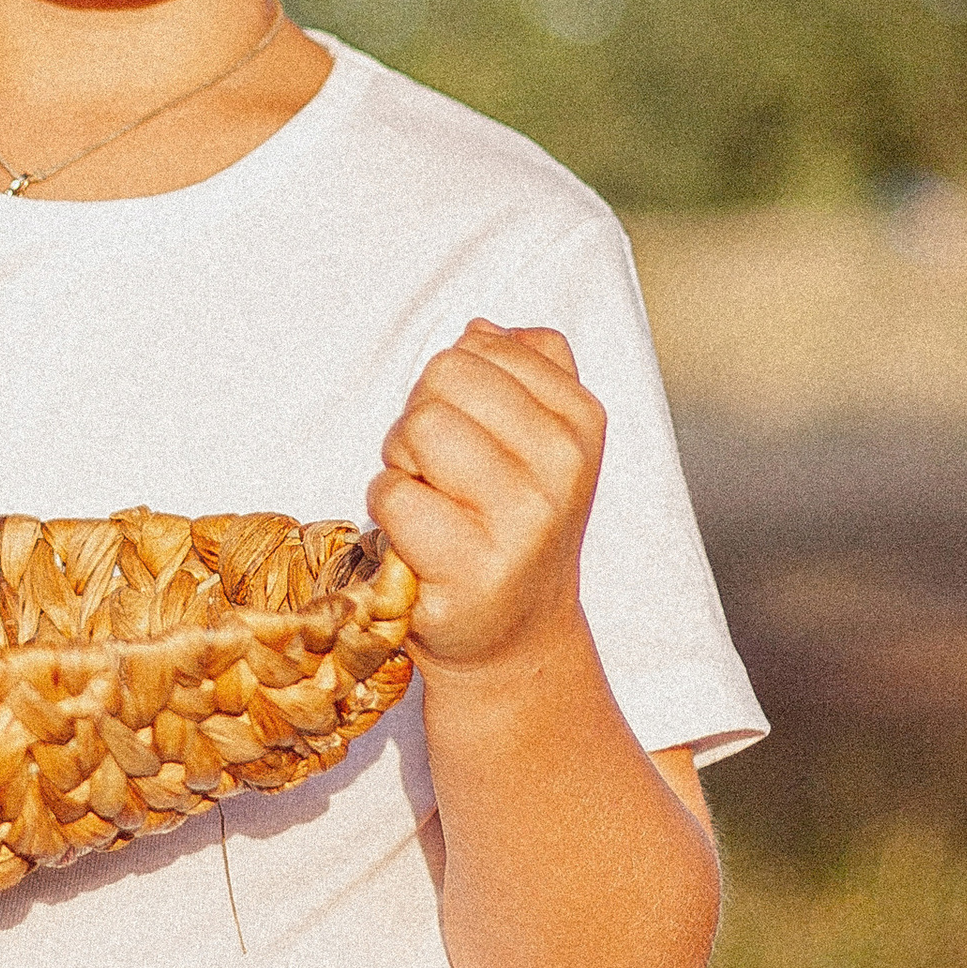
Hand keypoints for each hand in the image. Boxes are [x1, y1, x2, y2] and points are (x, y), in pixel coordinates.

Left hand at [368, 320, 604, 680]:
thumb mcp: (539, 439)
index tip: (474, 440)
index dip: (453, 389)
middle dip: (421, 421)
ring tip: (432, 506)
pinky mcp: (473, 570)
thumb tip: (479, 329)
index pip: (477, 346)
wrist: (515, 638)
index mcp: (579, 420)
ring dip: (401, 465)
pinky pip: (391, 495)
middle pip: (442, 379)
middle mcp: (561, 466)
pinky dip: (387, 515)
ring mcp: (522, 520)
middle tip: (442, 477)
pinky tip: (420, 545)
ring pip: (416, 430)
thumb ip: (523, 367)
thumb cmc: (510, 525)